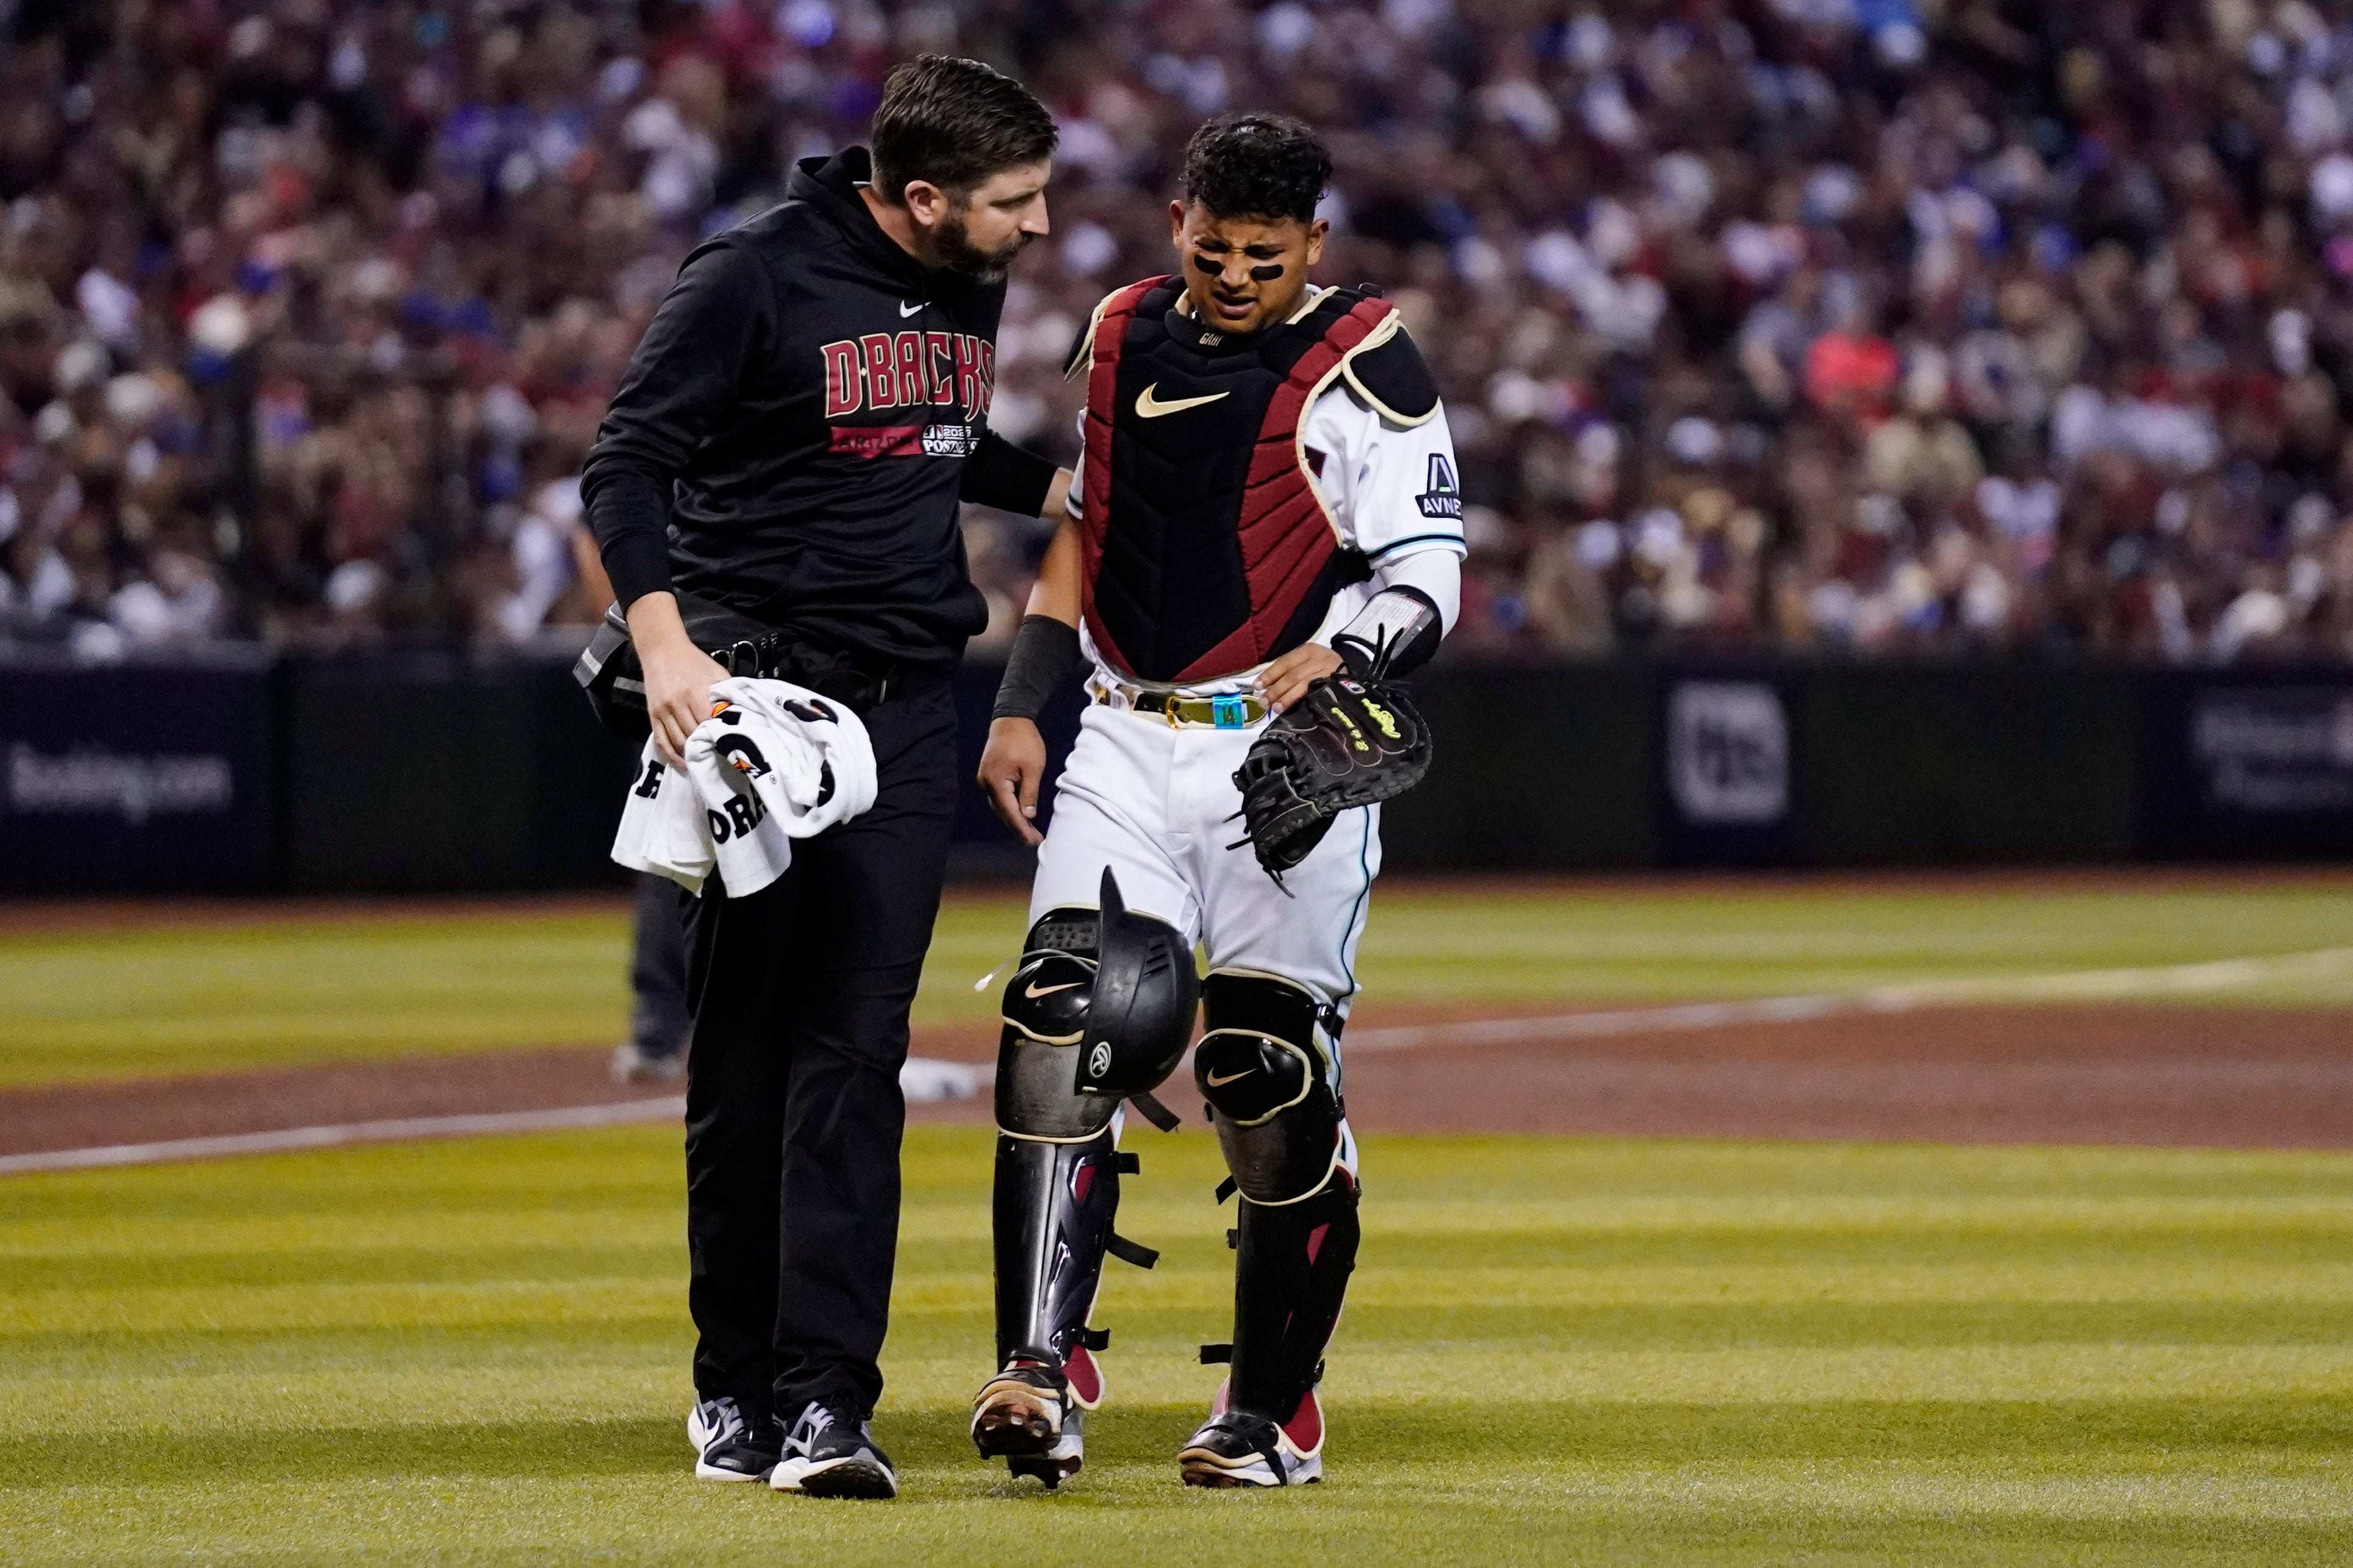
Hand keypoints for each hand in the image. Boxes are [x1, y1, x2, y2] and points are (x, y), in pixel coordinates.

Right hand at [627, 594, 727, 767]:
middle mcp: (677, 704)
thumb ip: (727, 693)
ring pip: (678, 741)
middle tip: (721, 756)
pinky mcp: (652, 715)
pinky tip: (683, 763)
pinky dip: (671, 755)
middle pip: (694, 734)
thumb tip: (740, 714)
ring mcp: (663, 711)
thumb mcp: (716, 672)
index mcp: (695, 693)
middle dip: (707, 746)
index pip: (710, 723)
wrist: (662, 650)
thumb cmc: (694, 661)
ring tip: (705, 760)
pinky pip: (661, 741)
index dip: (720, 735)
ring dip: (691, 753)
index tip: (731, 744)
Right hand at [978, 716, 1048, 845]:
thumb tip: (1028, 815)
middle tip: (1034, 840)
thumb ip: (1029, 793)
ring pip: (1000, 805)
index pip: (1010, 812)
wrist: (1011, 718)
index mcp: (996, 782)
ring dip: (1014, 818)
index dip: (1022, 829)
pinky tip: (1021, 811)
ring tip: (1030, 830)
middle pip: (1002, 812)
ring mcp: (986, 778)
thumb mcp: (1033, 768)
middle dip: (1018, 827)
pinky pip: (1000, 796)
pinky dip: (1010, 806)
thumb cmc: (1024, 740)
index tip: (1034, 841)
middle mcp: (986, 783)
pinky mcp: (989, 774)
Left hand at [1255, 643, 1343, 714]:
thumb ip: (1290, 672)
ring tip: (1276, 708)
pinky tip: (1294, 709)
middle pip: (1292, 674)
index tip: (1258, 686)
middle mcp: (1319, 658)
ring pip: (1303, 684)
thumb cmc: (1323, 670)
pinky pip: (1315, 693)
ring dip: (1287, 697)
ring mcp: (1328, 671)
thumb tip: (1267, 687)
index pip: (1285, 662)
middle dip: (1276, 689)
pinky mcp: (1335, 685)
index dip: (1270, 674)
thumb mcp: (1308, 663)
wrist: (1352, 675)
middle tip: (1263, 701)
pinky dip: (1303, 701)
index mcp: (1308, 650)